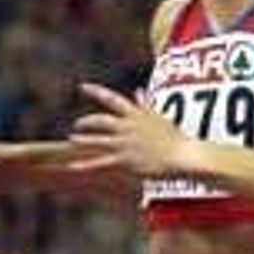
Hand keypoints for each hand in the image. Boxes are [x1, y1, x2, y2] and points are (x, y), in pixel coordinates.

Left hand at [67, 82, 198, 177]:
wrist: (182, 154)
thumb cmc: (173, 137)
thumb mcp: (158, 116)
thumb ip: (144, 104)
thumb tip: (138, 90)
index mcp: (136, 115)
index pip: (112, 99)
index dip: (96, 92)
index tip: (82, 87)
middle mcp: (127, 127)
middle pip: (101, 120)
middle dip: (87, 121)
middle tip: (77, 123)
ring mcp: (125, 143)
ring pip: (97, 140)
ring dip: (82, 140)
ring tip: (71, 139)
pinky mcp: (125, 159)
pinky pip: (101, 162)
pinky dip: (85, 165)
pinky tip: (71, 166)